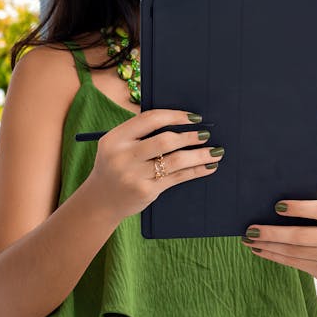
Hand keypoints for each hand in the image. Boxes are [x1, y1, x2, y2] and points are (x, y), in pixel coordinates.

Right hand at [86, 109, 223, 221]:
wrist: (100, 201)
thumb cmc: (115, 167)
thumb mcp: (117, 146)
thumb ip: (140, 133)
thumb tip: (179, 120)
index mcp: (115, 138)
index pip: (149, 119)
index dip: (174, 116)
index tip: (193, 117)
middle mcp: (123, 156)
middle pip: (165, 140)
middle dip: (190, 136)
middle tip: (206, 134)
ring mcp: (134, 175)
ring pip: (175, 161)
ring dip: (199, 155)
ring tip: (215, 151)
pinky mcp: (146, 191)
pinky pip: (177, 177)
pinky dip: (195, 171)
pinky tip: (208, 167)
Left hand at [241, 200, 316, 281]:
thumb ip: (312, 211)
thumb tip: (275, 210)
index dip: (298, 208)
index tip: (276, 206)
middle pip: (300, 237)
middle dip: (272, 233)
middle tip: (251, 230)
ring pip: (293, 253)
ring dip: (268, 246)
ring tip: (250, 240)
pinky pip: (294, 263)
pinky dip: (274, 256)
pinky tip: (261, 250)